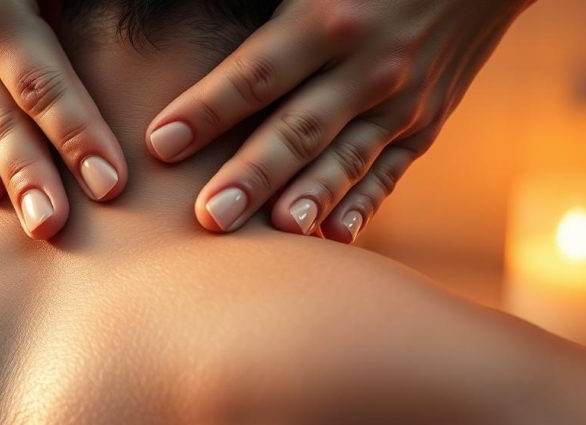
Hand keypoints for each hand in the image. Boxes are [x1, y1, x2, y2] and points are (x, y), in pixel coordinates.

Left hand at [146, 0, 532, 241]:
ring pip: (345, 159)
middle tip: (209, 216)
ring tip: (276, 235)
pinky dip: (362, 205)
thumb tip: (191, 14)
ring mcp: (401, 102)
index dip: (208, 108)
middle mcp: (367, 66)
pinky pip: (389, 173)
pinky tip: (333, 240)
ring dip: (308, 199)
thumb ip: (266, 13)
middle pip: (299, 128)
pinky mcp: (425, 126)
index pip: (257, 72)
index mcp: (328, 17)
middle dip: (253, 174)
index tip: (159, 143)